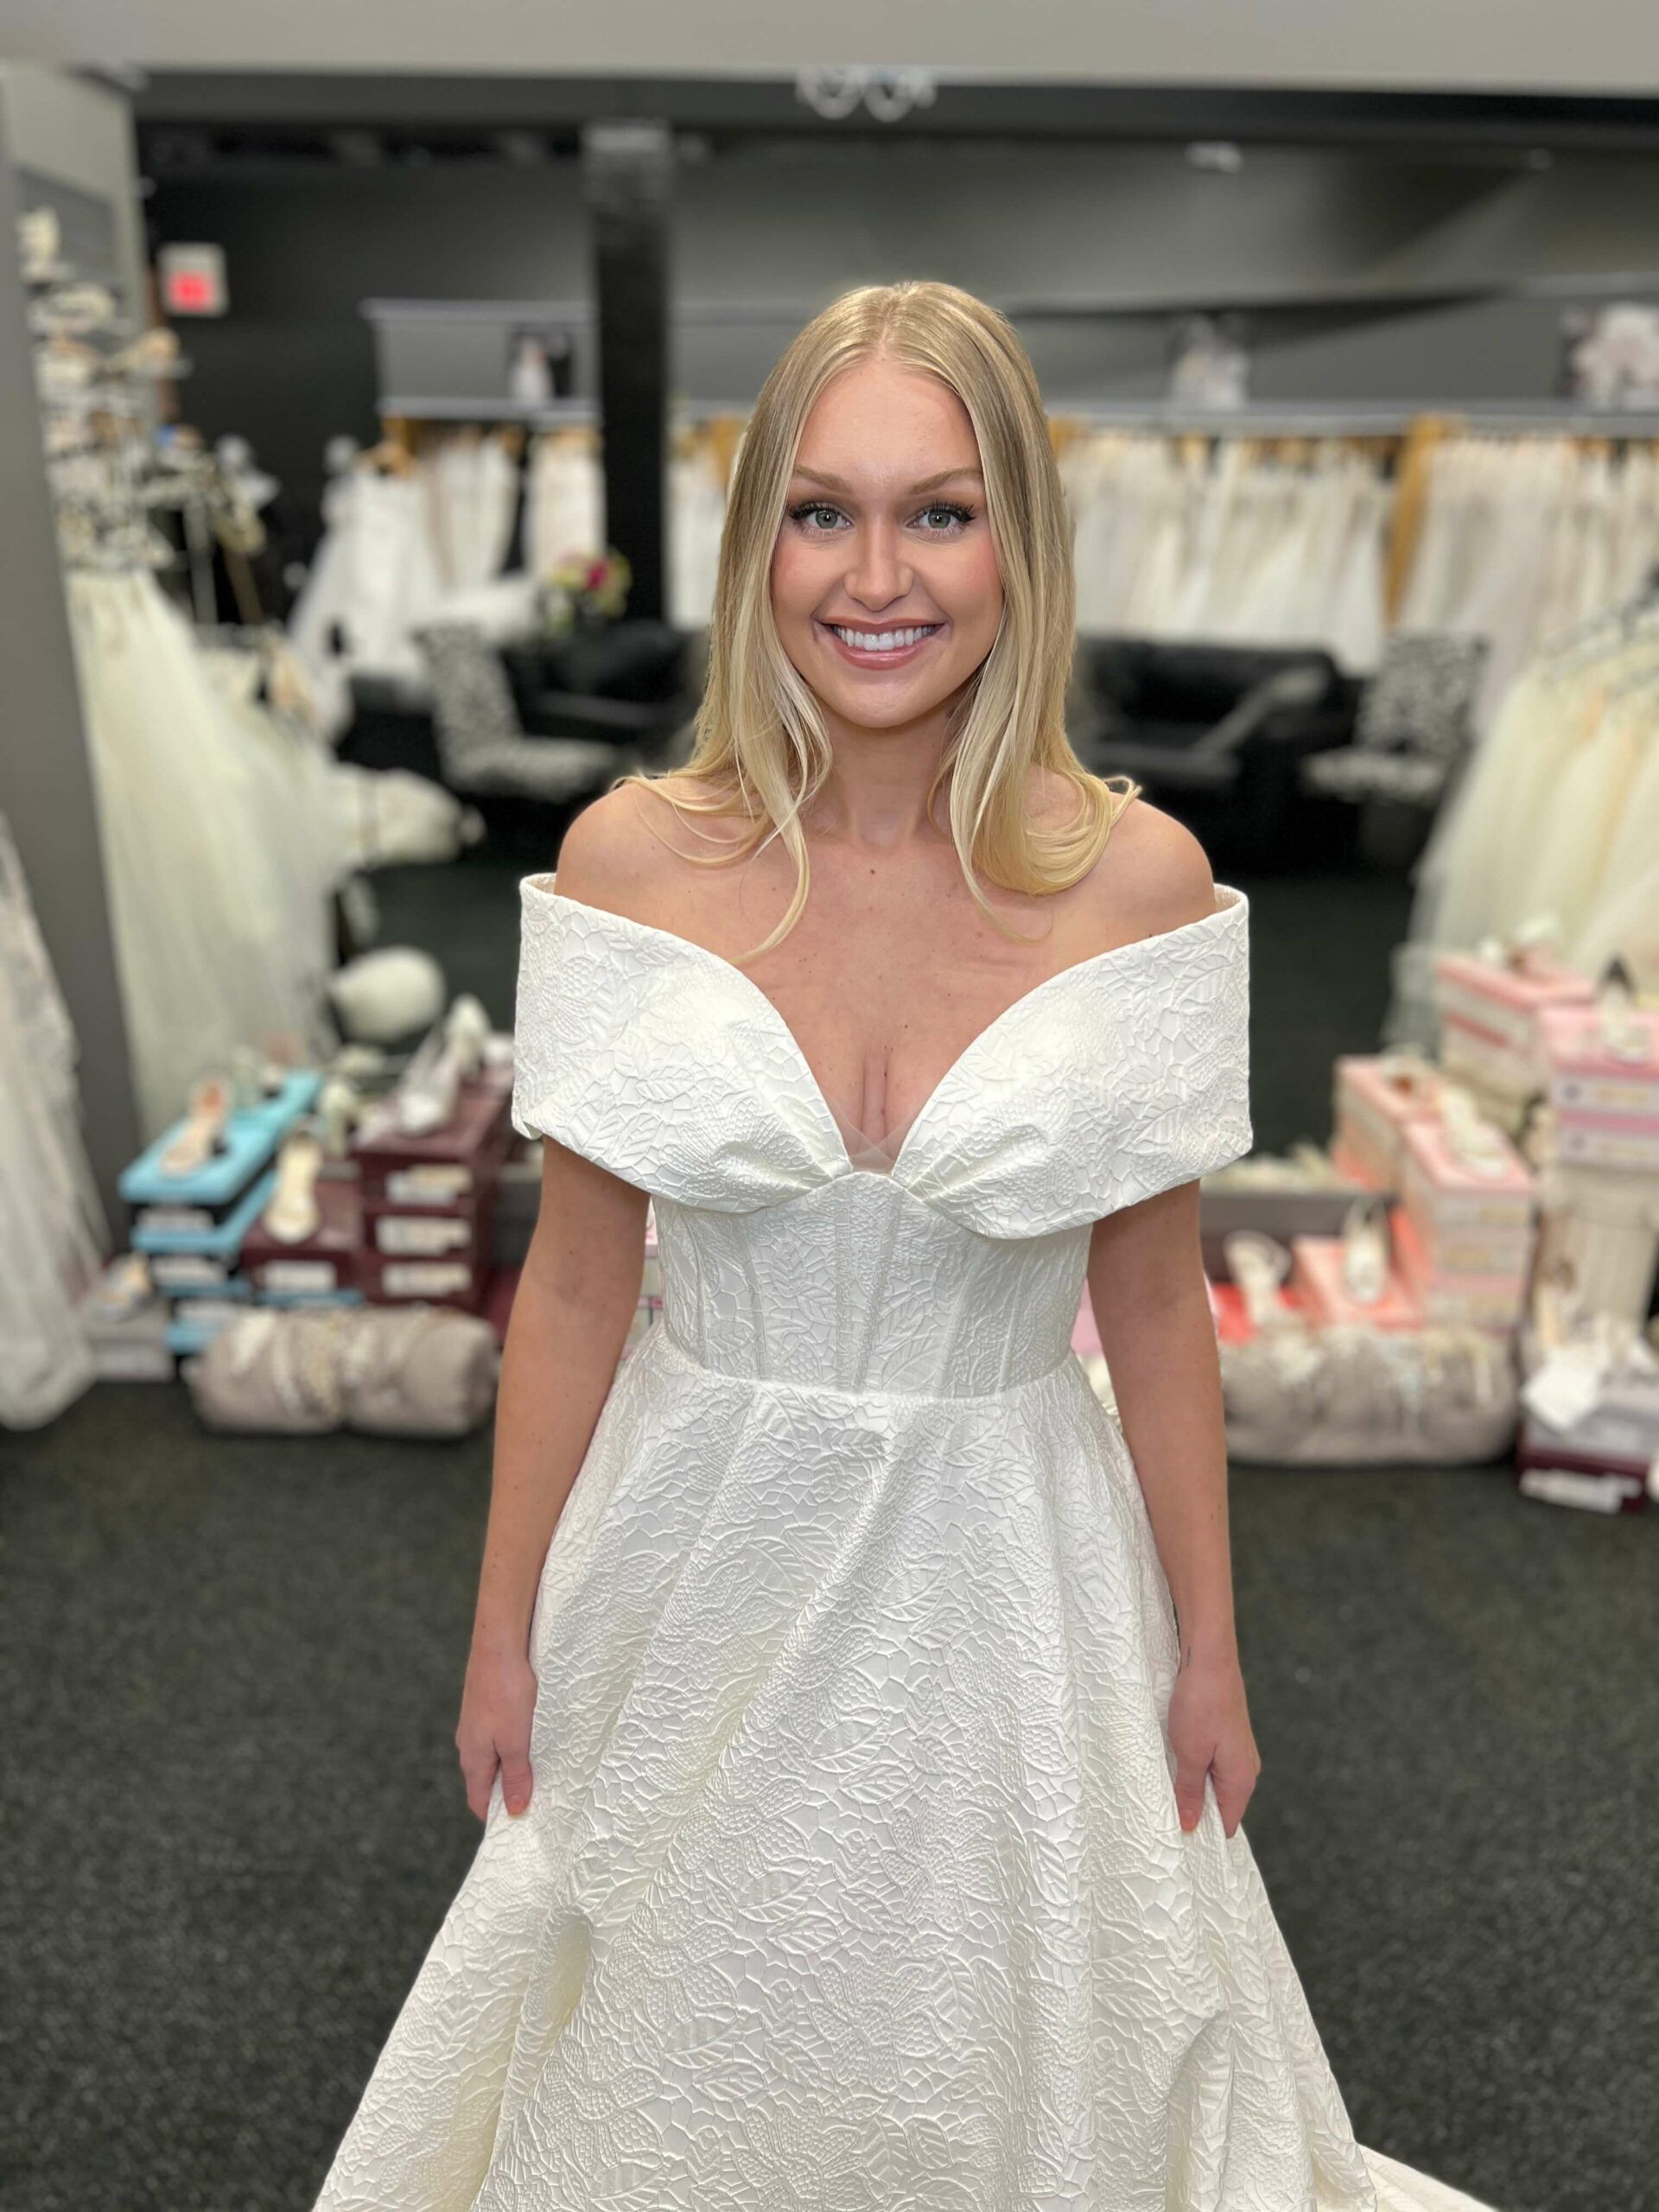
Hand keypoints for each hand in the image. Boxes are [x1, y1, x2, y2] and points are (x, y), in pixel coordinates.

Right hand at [455, 1641, 538, 1822]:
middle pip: (485, 1781)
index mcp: (473, 1759)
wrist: (498, 1646)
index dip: (497, 1816)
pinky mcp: (484, 1707)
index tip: (520, 1826)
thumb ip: (516, 1775)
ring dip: (511, 1767)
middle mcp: (468, 1744)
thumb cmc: (507, 1693)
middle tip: (536, 1800)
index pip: (479, 1802)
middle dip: (506, 1792)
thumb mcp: (516, 1740)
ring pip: (492, 1757)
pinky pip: (496, 1736)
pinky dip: (511, 1745)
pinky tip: (529, 1738)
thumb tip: (514, 1810)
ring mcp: (475, 1725)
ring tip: (538, 1770)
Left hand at [1167, 1647, 1260, 1839]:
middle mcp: (1245, 1768)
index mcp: (1241, 1779)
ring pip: (1214, 1783)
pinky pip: (1212, 1764)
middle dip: (1195, 1811)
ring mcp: (1237, 1751)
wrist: (1209, 1657)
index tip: (1176, 1841)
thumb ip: (1191, 1792)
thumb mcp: (1189, 1753)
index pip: (1226, 1824)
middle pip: (1221, 1806)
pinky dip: (1194, 1769)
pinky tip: (1174, 1763)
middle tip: (1163, 1816)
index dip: (1203, 1834)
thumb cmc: (1201, 1704)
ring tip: (1165, 1790)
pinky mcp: (1227, 1735)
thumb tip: (1191, 1826)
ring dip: (1192, 1788)